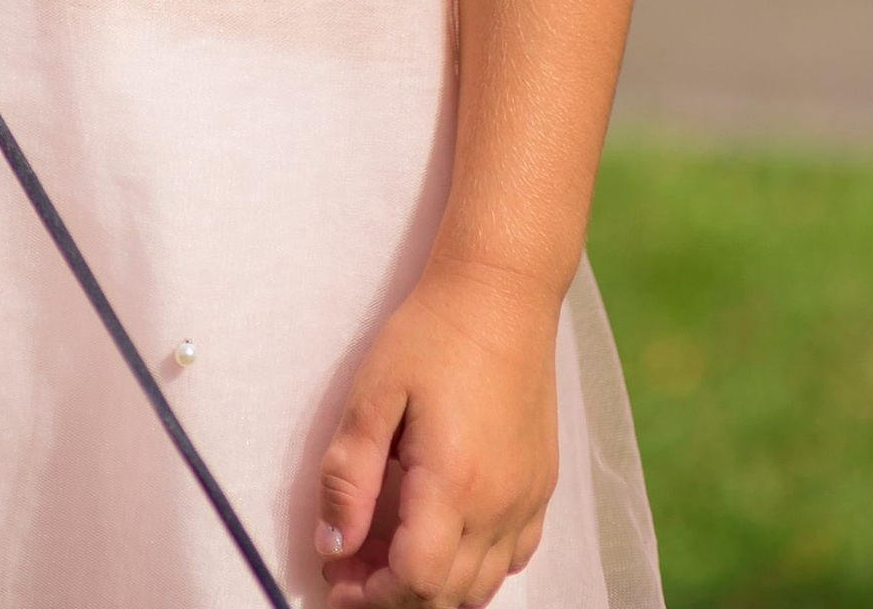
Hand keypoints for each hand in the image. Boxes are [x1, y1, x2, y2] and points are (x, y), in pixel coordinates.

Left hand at [315, 259, 560, 606]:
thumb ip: (348, 478)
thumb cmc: (432, 335)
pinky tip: (440, 535)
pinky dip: (473, 568)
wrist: (500, 294)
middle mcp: (499, 504)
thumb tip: (332, 546)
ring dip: (433, 586)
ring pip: (481, 586)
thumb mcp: (371, 397)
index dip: (372, 596)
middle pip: (447, 596)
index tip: (337, 581)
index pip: (416, 582)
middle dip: (394, 597)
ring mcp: (526, 500)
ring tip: (388, 552)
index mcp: (453, 483)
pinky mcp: (540, 487)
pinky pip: (511, 558)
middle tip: (352, 569)